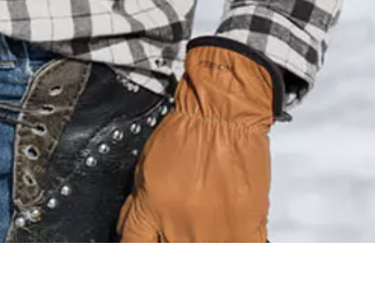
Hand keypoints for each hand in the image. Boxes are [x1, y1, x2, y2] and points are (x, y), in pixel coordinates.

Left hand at [117, 39, 280, 241]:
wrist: (224, 115)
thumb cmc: (188, 130)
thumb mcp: (146, 166)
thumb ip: (139, 204)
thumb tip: (130, 228)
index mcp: (151, 210)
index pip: (132, 248)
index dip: (134, 248)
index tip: (144, 244)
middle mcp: (179, 227)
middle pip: (167, 256)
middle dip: (170, 243)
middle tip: (177, 229)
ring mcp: (213, 234)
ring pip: (201, 258)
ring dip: (201, 243)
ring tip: (203, 227)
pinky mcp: (244, 233)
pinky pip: (240, 256)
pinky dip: (232, 246)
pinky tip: (226, 233)